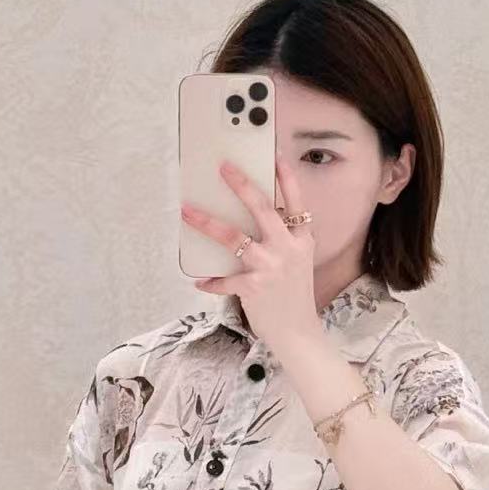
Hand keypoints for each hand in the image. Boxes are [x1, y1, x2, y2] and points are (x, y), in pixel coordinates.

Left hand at [182, 154, 322, 358]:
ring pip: (234, 237)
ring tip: (187, 211)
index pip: (296, 202)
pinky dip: (211, 280)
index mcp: (301, 241)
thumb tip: (251, 222)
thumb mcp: (297, 263)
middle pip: (263, 208)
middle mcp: (288, 249)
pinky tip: (200, 280)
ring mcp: (271, 267)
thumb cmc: (293, 297)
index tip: (275, 155)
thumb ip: (282, 241)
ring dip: (207, 222)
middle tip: (224, 166)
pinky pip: (224, 278)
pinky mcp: (253, 287)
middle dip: (242, 184)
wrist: (298, 334)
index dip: (286, 178)